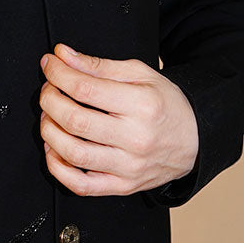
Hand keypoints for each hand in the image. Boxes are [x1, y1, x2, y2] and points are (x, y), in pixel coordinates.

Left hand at [38, 43, 198, 196]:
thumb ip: (98, 66)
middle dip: (50, 100)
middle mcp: (136, 138)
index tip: (50, 65)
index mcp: (142, 104)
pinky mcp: (123, 186)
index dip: (58, 74)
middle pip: (75, 120)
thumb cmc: (165, 105)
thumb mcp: (140, 74)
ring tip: (49, 117)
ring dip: (49, 132)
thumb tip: (62, 56)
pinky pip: (81, 186)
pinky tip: (54, 150)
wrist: (195, 140)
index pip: (85, 88)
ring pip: (73, 154)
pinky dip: (58, 168)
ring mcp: (129, 166)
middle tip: (48, 91)